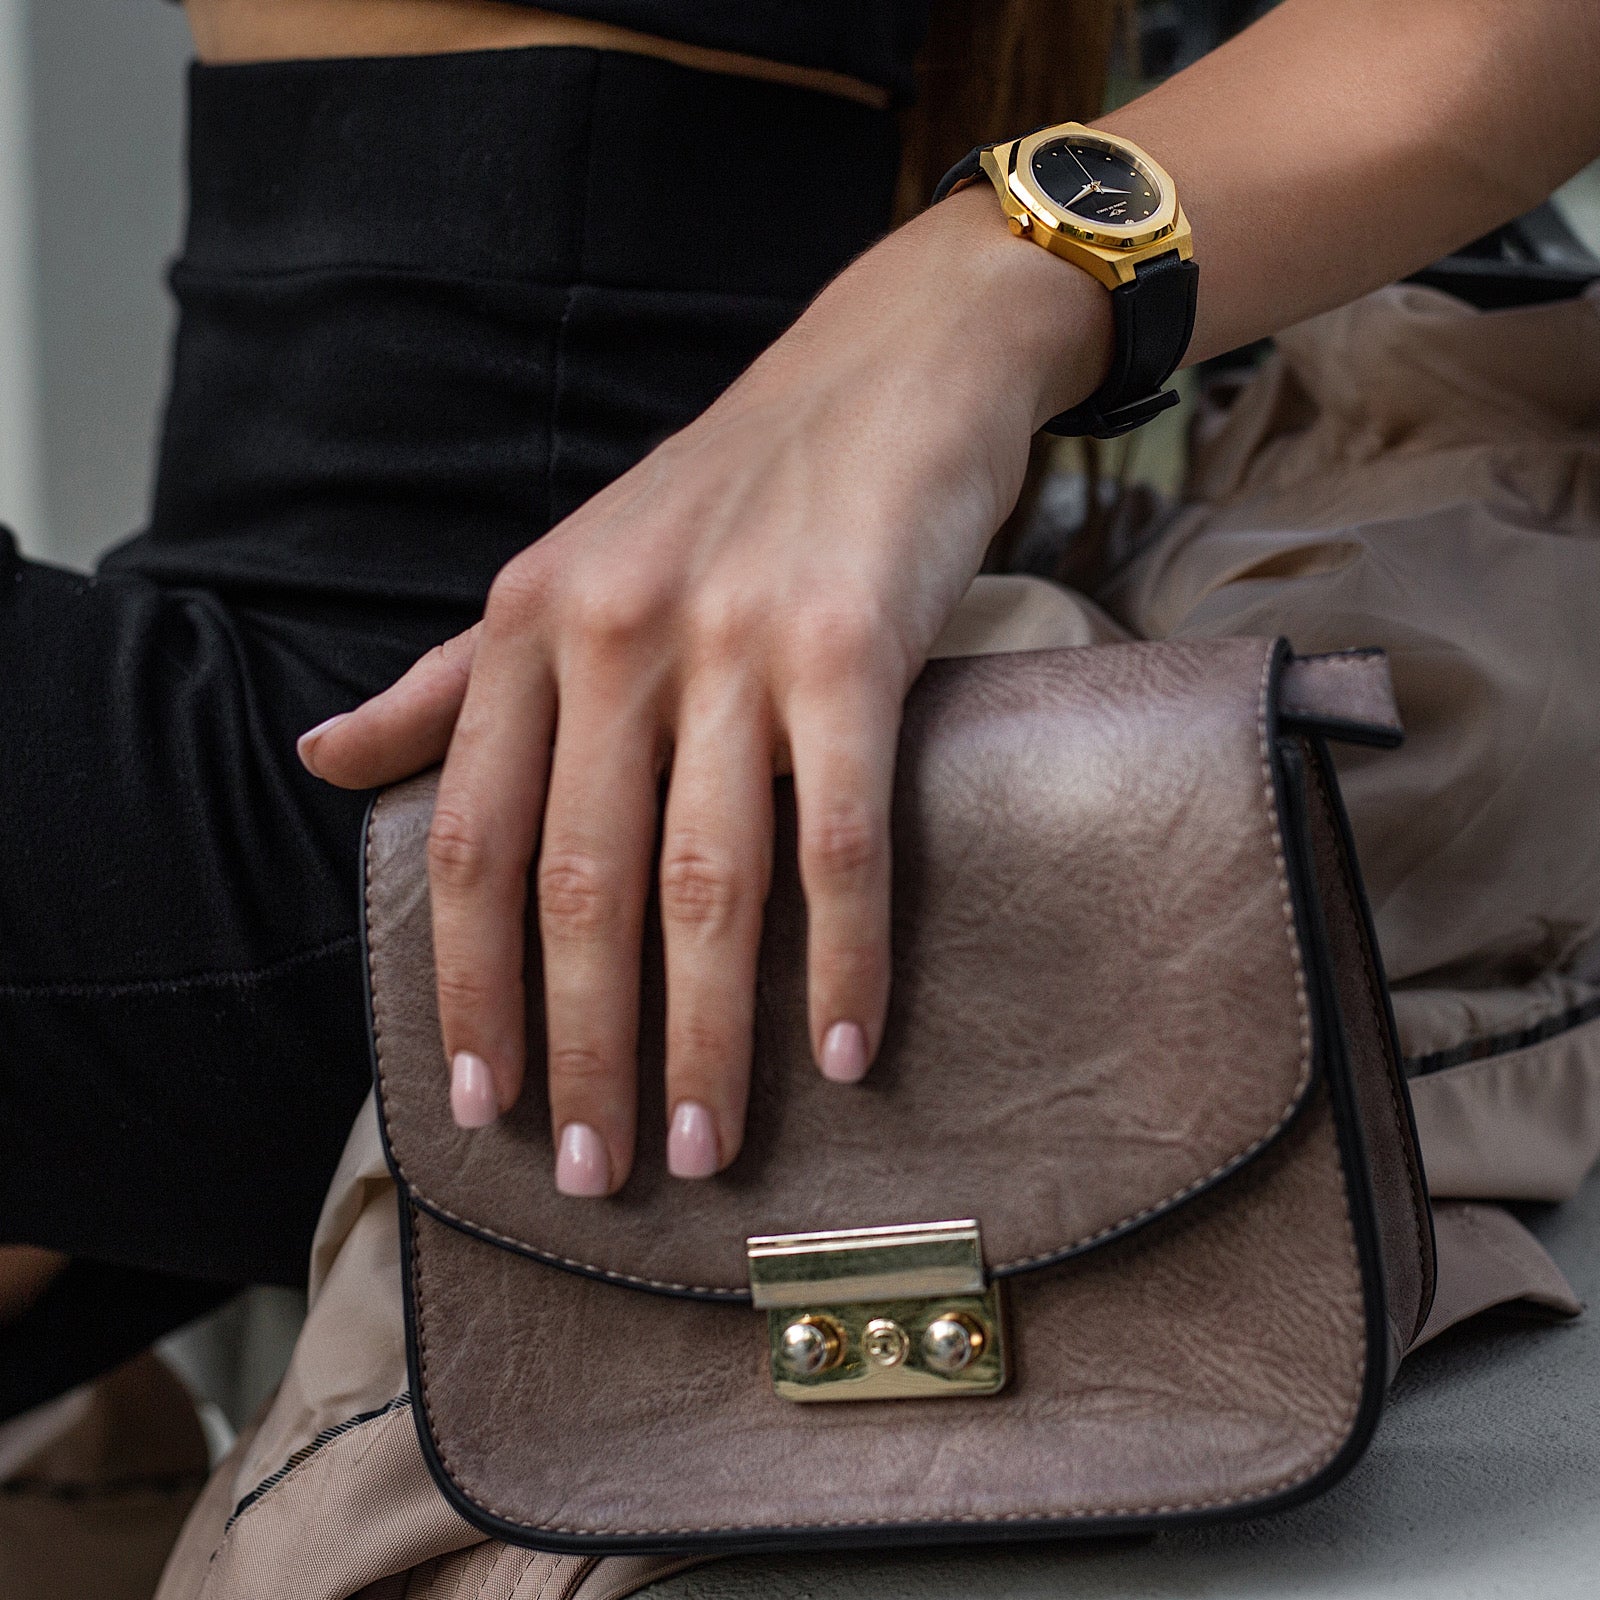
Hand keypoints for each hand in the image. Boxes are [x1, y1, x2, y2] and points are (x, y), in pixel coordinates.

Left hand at [299, 187, 1108, 1194]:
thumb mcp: (566, 569)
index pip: (472, 839)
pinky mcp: (853, 645)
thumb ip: (453, 679)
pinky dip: (843, 957)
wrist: (889, 365)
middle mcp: (614, 632)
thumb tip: (324, 755)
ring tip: (707, 1151)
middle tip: (592, 1170)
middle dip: (579, 1048)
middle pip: (578, 884)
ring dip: (702, 1036)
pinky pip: (842, 837)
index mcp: (530, 622)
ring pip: (704, 882)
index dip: (469, 985)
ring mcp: (736, 641)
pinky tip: (842, 1051)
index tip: (480, 1104)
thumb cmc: (730, 488)